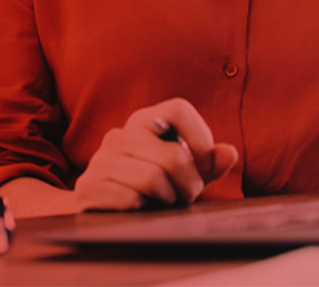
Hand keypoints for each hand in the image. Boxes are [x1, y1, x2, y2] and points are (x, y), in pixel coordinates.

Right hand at [72, 97, 238, 211]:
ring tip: (164, 201)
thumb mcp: (186, 171)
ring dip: (167, 198)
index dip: (201, 136)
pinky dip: (143, 208)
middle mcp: (121, 134)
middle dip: (189, 183)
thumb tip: (229, 154)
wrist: (104, 209)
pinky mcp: (88, 186)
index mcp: (146, 120)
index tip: (205, 163)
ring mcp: (101, 159)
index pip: (179, 109)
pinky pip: (129, 199)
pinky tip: (139, 207)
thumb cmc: (155, 185)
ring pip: (152, 179)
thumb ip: (208, 163)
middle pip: (172, 155)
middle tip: (187, 194)